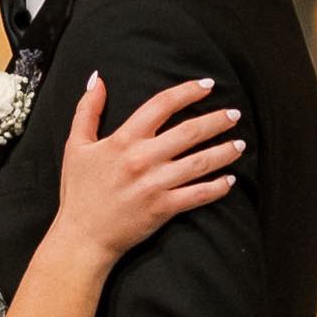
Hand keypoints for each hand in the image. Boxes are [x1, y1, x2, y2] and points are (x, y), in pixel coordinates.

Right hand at [51, 66, 241, 268]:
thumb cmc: (79, 191)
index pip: (161, 105)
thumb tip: (98, 80)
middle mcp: (142, 159)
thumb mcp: (76, 145)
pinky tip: (230, 180)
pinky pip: (197, 195)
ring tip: (240, 144)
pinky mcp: (163, 208)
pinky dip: (217, 187)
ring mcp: (155, 184)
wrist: (82, 236)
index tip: (207, 85)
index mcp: (123, 140)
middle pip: (188, 132)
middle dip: (216, 121)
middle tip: (234, 114)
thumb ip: (87, 110)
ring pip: (199, 163)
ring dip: (223, 152)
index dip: (187, 91)